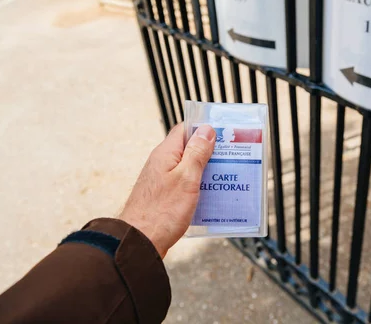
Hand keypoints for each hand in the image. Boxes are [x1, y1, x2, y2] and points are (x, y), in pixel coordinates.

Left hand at [119, 123, 215, 257]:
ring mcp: (162, 180)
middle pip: (189, 148)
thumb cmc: (161, 212)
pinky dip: (198, 186)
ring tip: (225, 176)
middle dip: (210, 151)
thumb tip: (205, 131)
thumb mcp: (186, 178)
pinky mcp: (165, 195)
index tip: (222, 133)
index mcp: (166, 154)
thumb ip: (196, 153)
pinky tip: (211, 194)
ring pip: (188, 167)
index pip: (185, 130)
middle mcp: (162, 163)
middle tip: (230, 156)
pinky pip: (185, 183)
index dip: (203, 129)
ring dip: (205, 170)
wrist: (139, 242)